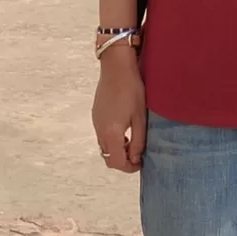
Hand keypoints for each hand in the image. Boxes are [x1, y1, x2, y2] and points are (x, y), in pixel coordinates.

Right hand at [92, 46, 147, 171]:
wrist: (116, 67)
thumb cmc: (132, 90)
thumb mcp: (140, 117)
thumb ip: (138, 140)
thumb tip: (135, 158)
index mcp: (111, 133)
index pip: (116, 162)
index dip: (129, 168)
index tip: (141, 163)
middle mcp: (100, 131)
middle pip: (108, 158)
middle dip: (122, 161)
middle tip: (137, 155)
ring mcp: (96, 122)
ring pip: (104, 147)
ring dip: (117, 150)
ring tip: (132, 142)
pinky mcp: (95, 115)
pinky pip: (102, 136)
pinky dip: (112, 140)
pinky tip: (124, 130)